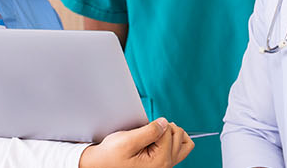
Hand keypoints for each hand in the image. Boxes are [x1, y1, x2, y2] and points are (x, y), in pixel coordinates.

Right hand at [76, 118, 193, 167]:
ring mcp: (167, 165)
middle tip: (149, 130)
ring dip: (173, 133)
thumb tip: (164, 123)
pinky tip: (160, 138)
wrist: (102, 164)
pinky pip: (180, 149)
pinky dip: (173, 140)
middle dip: (166, 128)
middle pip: (179, 136)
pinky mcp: (164, 163)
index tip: (142, 130)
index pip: (169, 133)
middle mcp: (167, 165)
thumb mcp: (127, 141)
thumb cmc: (111, 155)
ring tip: (158, 132)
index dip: (156, 125)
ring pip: (185, 143)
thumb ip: (149, 131)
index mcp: (159, 161)